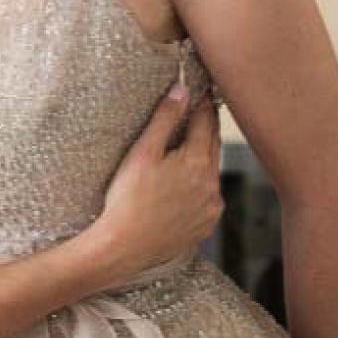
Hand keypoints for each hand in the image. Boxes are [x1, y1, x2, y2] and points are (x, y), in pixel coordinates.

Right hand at [88, 84, 222, 285]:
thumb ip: (163, 120)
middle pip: (213, 147)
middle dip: (207, 129)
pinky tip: (186, 188)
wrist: (124, 247)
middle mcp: (212, 184)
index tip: (204, 91)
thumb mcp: (141, 154)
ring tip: (191, 150)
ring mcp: (211, 207)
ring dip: (204, 160)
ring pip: (212, 174)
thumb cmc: (127, 199)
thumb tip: (181, 90)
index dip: (204, 105)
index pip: (206, 123)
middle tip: (202, 112)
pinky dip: (201, 187)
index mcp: (197, 162)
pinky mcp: (205, 226)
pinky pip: (208, 199)